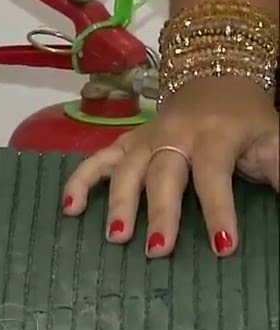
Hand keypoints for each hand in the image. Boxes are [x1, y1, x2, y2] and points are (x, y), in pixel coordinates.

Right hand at [61, 76, 279, 258]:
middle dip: (159, 212)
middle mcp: (174, 134)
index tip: (222, 247)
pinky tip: (70, 208)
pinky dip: (80, 181)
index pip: (213, 174)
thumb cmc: (247, 120)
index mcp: (214, 134)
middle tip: (157, 250)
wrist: (215, 79)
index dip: (217, 209)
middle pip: (163, 174)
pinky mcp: (126, 142)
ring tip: (116, 236)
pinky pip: (98, 160)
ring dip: (119, 202)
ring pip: (127, 169)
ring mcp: (145, 137)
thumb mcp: (274, 139)